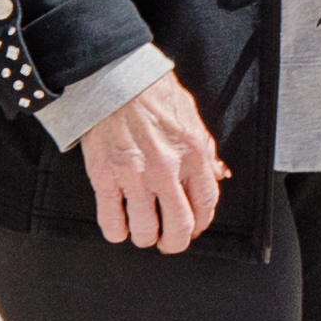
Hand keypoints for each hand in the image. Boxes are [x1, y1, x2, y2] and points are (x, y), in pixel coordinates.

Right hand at [80, 80, 225, 251]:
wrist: (113, 78)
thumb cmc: (151, 93)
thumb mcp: (191, 116)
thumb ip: (204, 150)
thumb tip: (215, 175)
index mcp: (192, 153)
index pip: (205, 204)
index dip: (201, 224)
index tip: (195, 227)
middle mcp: (166, 169)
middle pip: (179, 226)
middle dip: (175, 241)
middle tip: (170, 241)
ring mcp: (134, 176)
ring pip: (145, 231)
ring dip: (146, 237)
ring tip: (144, 232)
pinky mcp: (105, 178)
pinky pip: (111, 221)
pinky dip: (116, 232)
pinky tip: (119, 227)